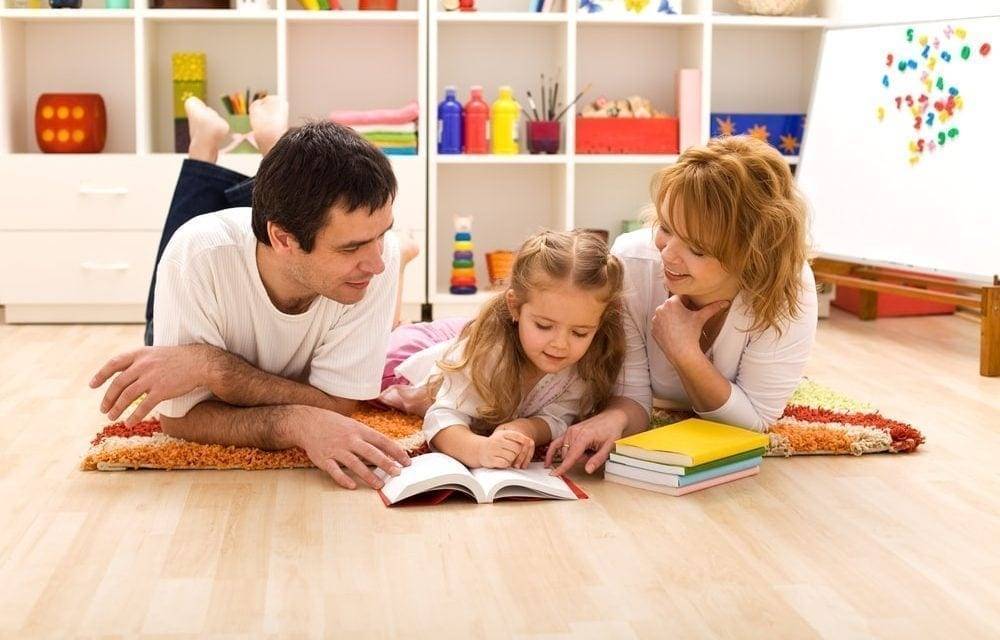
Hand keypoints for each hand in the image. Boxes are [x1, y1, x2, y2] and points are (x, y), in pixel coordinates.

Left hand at [90, 345, 214, 426]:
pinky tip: (129, 422)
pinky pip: (143, 406)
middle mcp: (143, 365)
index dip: (101, 375)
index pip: (113, 364)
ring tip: (111, 417)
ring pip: (127, 396)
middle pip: (118, 383)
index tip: (92, 385)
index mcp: (140, 354)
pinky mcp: (162, 390)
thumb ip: (139, 361)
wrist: (200, 363)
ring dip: (117, 408)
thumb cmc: (177, 359)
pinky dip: (134, 416)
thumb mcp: (155, 354)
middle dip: (108, 398)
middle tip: (103, 409)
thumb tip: (122, 374)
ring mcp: (152, 378)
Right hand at [294, 409, 410, 489]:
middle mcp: (350, 440)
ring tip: (379, 485)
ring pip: (355, 464)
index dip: (395, 451)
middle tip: (397, 473)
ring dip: (368, 475)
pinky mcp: (324, 459)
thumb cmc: (336, 425)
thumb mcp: (354, 426)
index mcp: (359, 430)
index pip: (381, 441)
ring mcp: (337, 450)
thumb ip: (369, 439)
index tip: (407, 461)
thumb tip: (387, 452)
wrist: (309, 422)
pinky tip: (352, 486)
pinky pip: (335, 471)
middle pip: (371, 453)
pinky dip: (343, 479)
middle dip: (385, 464)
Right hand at [478, 429, 533, 468]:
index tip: (526, 446)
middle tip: (514, 455)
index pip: (518, 436)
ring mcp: (493, 450)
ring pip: (512, 457)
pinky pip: (505, 463)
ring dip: (512, 460)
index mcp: (503, 433)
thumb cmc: (496, 444)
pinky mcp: (491, 459)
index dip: (524, 442)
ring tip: (506, 458)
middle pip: (517, 448)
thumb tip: (531, 442)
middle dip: (518, 454)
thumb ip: (518, 438)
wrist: (480, 450)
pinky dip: (506, 464)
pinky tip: (502, 461)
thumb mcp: (505, 437)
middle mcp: (497, 440)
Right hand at [545, 410, 626, 475]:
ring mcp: (570, 431)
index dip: (563, 467)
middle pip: (568, 455)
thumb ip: (597, 459)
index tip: (555, 474)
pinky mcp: (569, 431)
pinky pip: (557, 443)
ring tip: (588, 450)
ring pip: (564, 452)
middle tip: (593, 453)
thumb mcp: (609, 447)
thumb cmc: (611, 430)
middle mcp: (573, 432)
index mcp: (583, 436)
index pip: (570, 455)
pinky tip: (549, 460)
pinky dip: (553, 451)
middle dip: (578, 460)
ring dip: (573, 455)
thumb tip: (588, 470)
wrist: (611, 418)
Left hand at [651, 295, 729, 363]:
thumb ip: (713, 308)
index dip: (688, 303)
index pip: (681, 297)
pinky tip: (674, 331)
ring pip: (665, 314)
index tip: (692, 309)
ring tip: (681, 325)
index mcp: (671, 303)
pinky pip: (660, 324)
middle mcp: (660, 309)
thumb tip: (725, 302)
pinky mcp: (653, 329)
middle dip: (680, 309)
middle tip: (688, 318)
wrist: (682, 353)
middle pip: (672, 305)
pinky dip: (666, 326)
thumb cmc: (691, 334)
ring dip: (672, 317)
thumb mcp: (702, 318)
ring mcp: (655, 320)